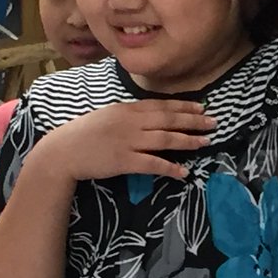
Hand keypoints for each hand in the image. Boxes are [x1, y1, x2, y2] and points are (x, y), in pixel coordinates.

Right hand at [40, 100, 215, 183]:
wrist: (63, 151)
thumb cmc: (84, 133)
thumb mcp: (108, 115)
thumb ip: (130, 115)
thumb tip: (152, 117)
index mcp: (127, 109)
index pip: (161, 105)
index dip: (183, 106)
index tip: (202, 107)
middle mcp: (130, 122)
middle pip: (168, 119)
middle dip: (193, 120)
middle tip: (214, 122)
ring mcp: (128, 141)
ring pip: (165, 139)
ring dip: (188, 141)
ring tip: (206, 143)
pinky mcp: (124, 161)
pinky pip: (152, 164)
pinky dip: (170, 168)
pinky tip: (183, 172)